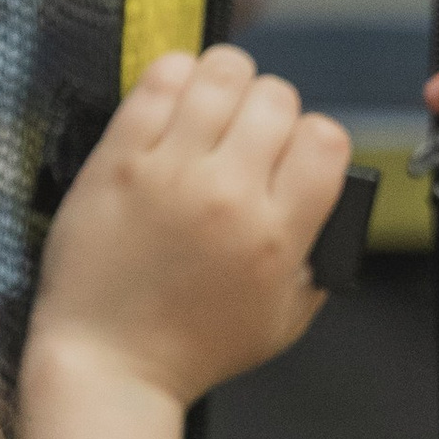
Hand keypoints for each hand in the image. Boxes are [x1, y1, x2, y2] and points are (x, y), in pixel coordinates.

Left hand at [31, 45, 352, 407]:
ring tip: (211, 110)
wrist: (107, 365)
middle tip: (244, 136)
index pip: (326, 139)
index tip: (289, 154)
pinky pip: (159, 81)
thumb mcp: (283, 322)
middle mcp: (228, 195)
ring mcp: (170, 173)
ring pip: (222, 74)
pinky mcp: (118, 161)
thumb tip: (330, 205)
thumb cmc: (187, 349)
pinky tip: (173, 102)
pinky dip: (175, 77)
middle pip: (277, 98)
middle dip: (269, 110)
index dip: (313, 138)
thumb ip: (318, 261)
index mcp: (276, 236)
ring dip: (225, 82)